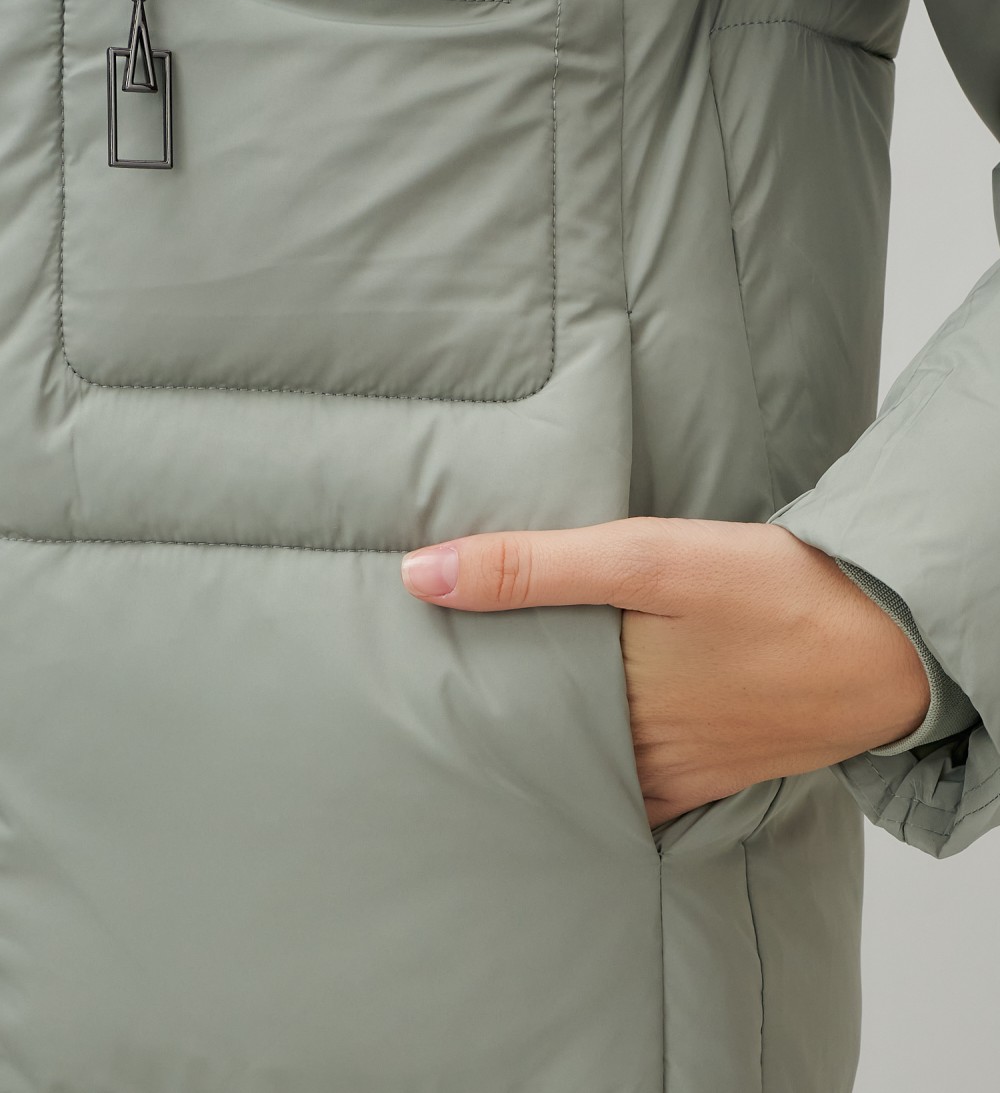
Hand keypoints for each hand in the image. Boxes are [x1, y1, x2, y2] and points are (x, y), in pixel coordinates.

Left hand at [399, 517, 930, 826]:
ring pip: (583, 772)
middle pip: (537, 751)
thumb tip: (419, 575)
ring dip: (540, 754)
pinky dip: (602, 772)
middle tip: (421, 715)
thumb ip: (532, 567)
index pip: (497, 719)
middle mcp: (634, 754)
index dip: (446, 707)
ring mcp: (678, 770)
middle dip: (485, 735)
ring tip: (483, 735)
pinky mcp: (715, 770)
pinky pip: (639, 788)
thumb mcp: (646, 559)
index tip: (398, 693)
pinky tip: (584, 753)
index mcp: (606, 706)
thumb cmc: (770, 592)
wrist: (887, 641)